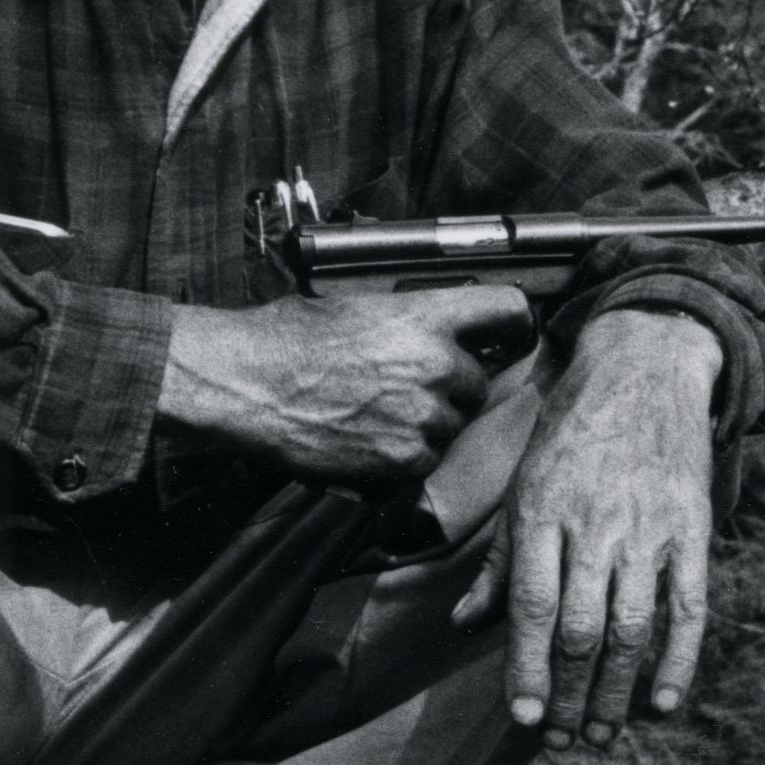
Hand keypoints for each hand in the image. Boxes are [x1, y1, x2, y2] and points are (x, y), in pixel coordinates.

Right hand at [159, 284, 534, 483]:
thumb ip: (411, 318)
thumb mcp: (357, 306)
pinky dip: (404, 455)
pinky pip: (426, 459)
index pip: (510, 310)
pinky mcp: (406, 459)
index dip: (515, 324)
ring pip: (452, 425)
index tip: (509, 336)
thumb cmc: (289, 338)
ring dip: (427, 423)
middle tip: (405, 385)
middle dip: (452, 387)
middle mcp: (437, 364)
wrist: (249, 382)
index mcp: (428, 315)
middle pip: (478, 382)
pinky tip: (367, 437)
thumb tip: (441, 326)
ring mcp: (425, 415)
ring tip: (375, 411)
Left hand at [454, 306, 722, 745]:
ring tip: (604, 734)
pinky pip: (688, 609)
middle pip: (581, 630)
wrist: (645, 368)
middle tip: (563, 740)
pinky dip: (678, 662)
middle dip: (570, 696)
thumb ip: (498, 563)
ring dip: (617, 693)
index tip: (521, 718)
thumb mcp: (521, 484)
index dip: (525, 668)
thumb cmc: (572, 432)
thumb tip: (462, 627)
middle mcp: (594, 526)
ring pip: (632, 629)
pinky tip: (663, 704)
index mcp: (542, 513)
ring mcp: (648, 530)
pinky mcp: (692, 531)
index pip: (530, 606)